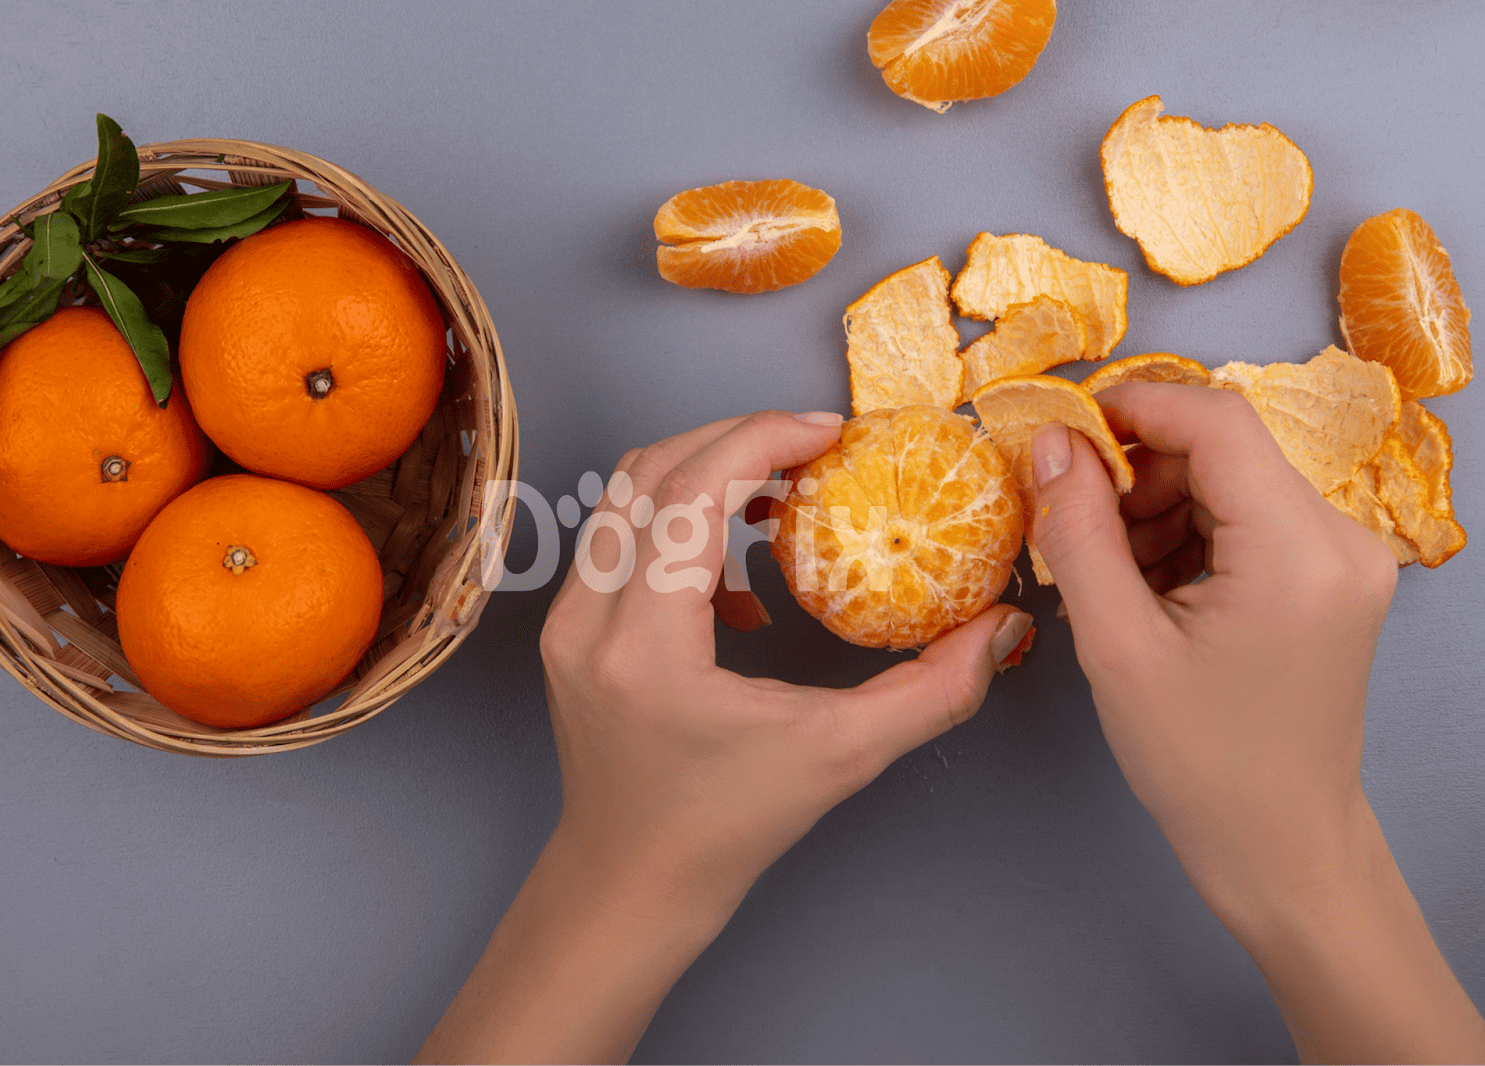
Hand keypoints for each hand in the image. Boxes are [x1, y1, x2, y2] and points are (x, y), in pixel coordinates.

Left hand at [417, 410, 1030, 1063]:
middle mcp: (589, 621)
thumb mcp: (839, 757)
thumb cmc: (722, 831)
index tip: (829, 431)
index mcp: (644, 646)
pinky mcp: (570, 631)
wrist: (631, 886)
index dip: (763, 439)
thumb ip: (930, 691)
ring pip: (626, 497)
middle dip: (737, 440)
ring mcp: (568, 623)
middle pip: (650, 472)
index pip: (691, 493)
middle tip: (813, 448)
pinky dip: (680, 525)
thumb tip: (1001, 630)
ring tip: (783, 495)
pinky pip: (620, 539)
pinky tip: (741, 582)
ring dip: (705, 475)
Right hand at [1029, 382, 1484, 1063]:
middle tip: (1070, 523)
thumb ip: (1078, 530)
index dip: (1132, 407)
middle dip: (1135, 473)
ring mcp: (1344, 558)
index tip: (1061, 428)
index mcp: (1299, 552)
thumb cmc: (1200, 764)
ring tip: (1107, 575)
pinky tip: (1147, 588)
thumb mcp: (1117, 644)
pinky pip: (1247, 519)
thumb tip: (1051, 444)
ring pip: (1229, 482)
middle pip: (1222, 450)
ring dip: (1155, 507)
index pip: (1217, 421)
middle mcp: (1340, 539)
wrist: (1279, 846)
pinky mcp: (1332, 577)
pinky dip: (1187, 534)